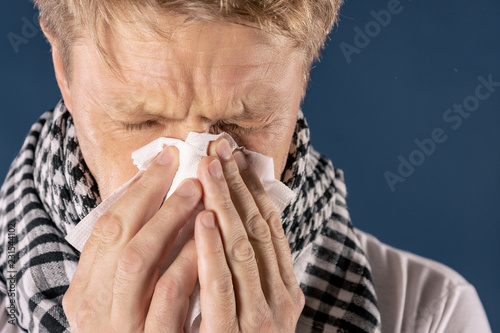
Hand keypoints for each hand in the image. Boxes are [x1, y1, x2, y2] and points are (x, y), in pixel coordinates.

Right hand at [63, 147, 202, 331]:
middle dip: (154, 196)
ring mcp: (124, 327)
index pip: (106, 228)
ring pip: (140, 262)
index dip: (137, 190)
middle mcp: (96, 310)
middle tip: (188, 166)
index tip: (166, 159)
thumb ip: (138, 257)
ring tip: (200, 190)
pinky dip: (188, 259)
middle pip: (119, 237)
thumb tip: (161, 200)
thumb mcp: (128, 296)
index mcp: (86, 292)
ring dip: (171, 219)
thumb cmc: (144, 329)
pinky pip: (170, 296)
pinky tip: (208, 234)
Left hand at [195, 138, 304, 331]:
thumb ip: (248, 270)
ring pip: (244, 249)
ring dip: (225, 205)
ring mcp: (264, 317)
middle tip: (219, 149)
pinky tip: (202, 218)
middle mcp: (283, 298)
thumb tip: (230, 224)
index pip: (270, 227)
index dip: (252, 189)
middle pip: (258, 230)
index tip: (235, 158)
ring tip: (209, 169)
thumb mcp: (256, 305)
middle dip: (237, 186)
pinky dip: (212, 248)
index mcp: (288, 287)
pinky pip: (223, 285)